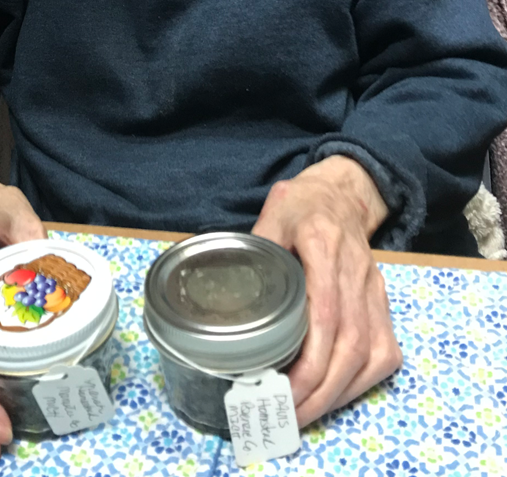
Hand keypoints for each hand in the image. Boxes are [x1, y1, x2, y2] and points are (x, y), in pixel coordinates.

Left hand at [252, 155, 401, 426]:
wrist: (342, 194)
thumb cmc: (300, 206)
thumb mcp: (268, 217)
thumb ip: (252, 252)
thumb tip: (226, 292)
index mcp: (322, 246)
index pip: (325, 314)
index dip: (309, 359)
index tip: (284, 388)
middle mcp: (356, 274)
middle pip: (349, 345)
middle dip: (319, 389)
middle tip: (287, 414)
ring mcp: (374, 291)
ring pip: (371, 355)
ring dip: (340, 393)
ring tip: (305, 413)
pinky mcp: (383, 305)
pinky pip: (384, 353)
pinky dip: (362, 382)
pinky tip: (336, 396)